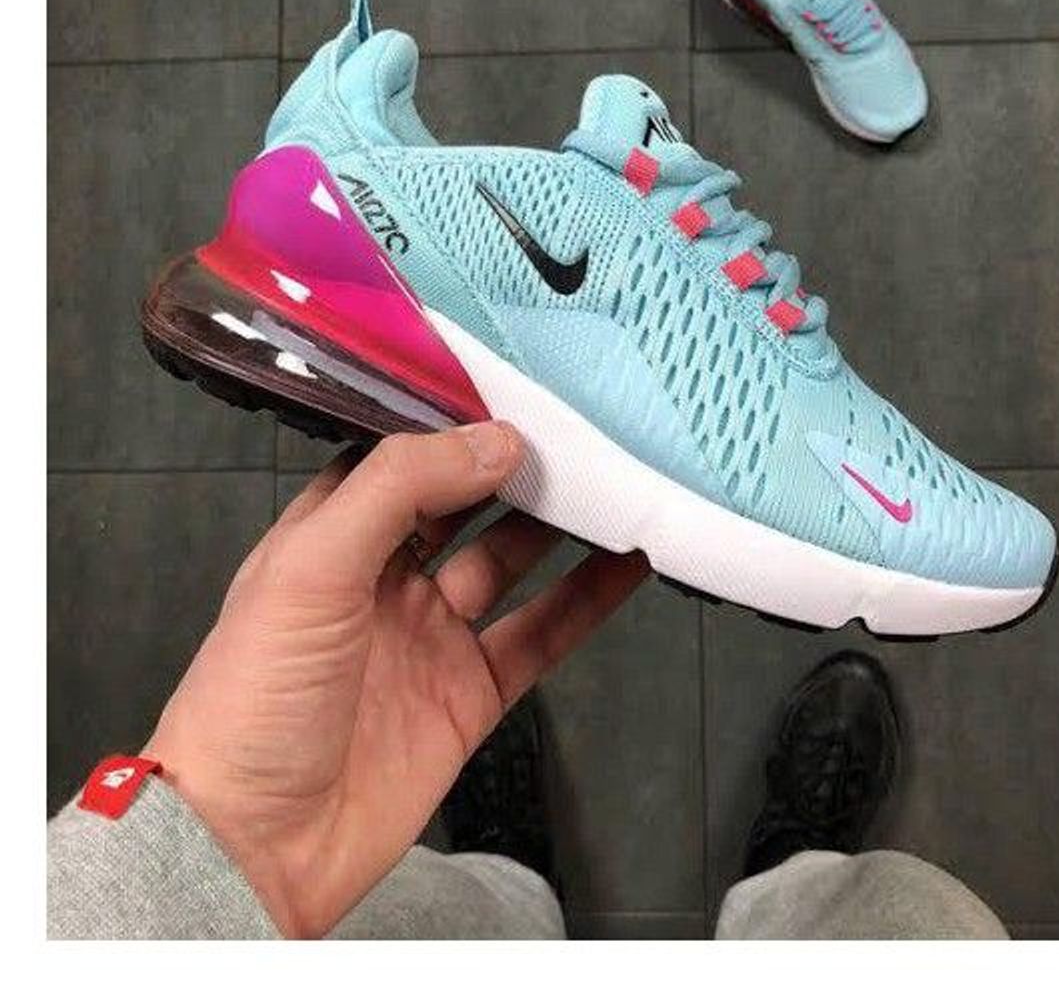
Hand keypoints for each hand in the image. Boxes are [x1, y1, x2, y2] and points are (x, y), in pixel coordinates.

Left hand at [143, 421, 647, 936]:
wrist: (254, 845)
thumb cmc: (248, 703)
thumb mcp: (312, 568)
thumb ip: (399, 490)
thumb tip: (491, 442)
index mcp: (329, 538)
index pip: (398, 461)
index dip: (450, 429)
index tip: (509, 398)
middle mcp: (381, 581)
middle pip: (462, 506)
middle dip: (512, 471)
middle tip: (571, 436)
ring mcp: (429, 638)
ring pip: (509, 564)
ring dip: (558, 529)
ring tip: (610, 484)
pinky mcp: (467, 694)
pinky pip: (540, 634)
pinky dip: (587, 600)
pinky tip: (623, 566)